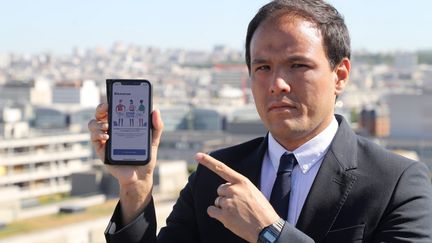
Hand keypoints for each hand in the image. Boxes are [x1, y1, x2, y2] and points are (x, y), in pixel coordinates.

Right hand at [88, 103, 163, 223]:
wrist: (140, 176)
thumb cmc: (146, 156)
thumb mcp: (153, 140)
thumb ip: (156, 126)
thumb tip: (155, 110)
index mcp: (123, 124)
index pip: (115, 109)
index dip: (113, 100)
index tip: (116, 96)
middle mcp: (111, 129)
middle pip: (101, 114)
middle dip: (101, 107)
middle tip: (108, 107)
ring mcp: (105, 139)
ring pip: (93, 124)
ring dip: (98, 122)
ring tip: (108, 126)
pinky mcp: (100, 149)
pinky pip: (93, 138)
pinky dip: (98, 134)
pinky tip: (107, 136)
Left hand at [195, 153, 279, 242]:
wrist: (268, 228)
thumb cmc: (262, 211)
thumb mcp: (254, 192)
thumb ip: (240, 188)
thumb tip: (227, 188)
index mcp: (242, 182)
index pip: (222, 168)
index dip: (208, 161)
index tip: (197, 155)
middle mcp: (234, 189)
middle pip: (220, 189)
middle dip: (226, 196)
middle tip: (238, 205)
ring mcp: (228, 202)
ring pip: (218, 201)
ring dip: (224, 207)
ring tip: (237, 213)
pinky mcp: (224, 215)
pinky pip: (212, 210)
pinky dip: (216, 214)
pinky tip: (228, 218)